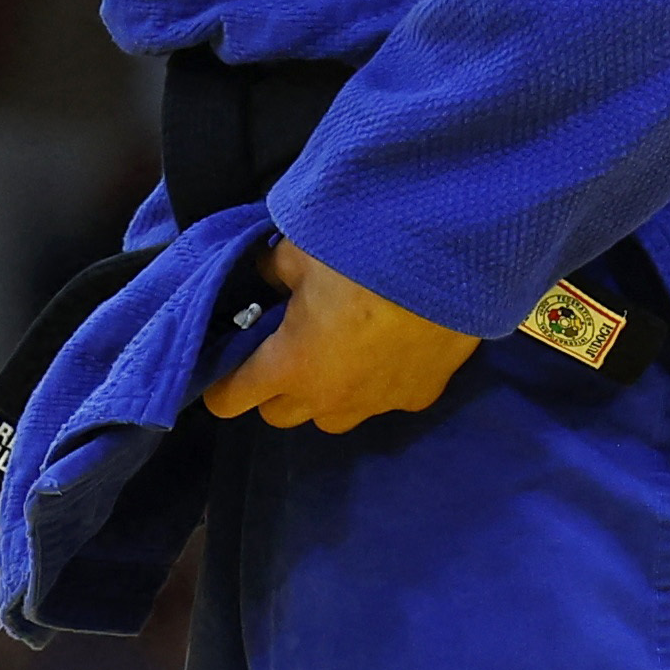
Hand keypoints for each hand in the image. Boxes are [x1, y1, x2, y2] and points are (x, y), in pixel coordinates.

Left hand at [199, 238, 481, 431]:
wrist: (450, 264)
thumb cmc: (362, 256)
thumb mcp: (298, 251)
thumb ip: (269, 271)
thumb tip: (259, 275)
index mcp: (290, 366)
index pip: (230, 400)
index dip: (219, 385)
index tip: (221, 367)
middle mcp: (329, 398)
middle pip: (279, 415)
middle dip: (271, 389)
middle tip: (280, 348)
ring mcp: (378, 404)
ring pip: (331, 418)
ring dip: (322, 395)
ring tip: (336, 353)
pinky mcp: (419, 397)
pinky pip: (382, 402)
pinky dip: (375, 384)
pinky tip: (386, 349)